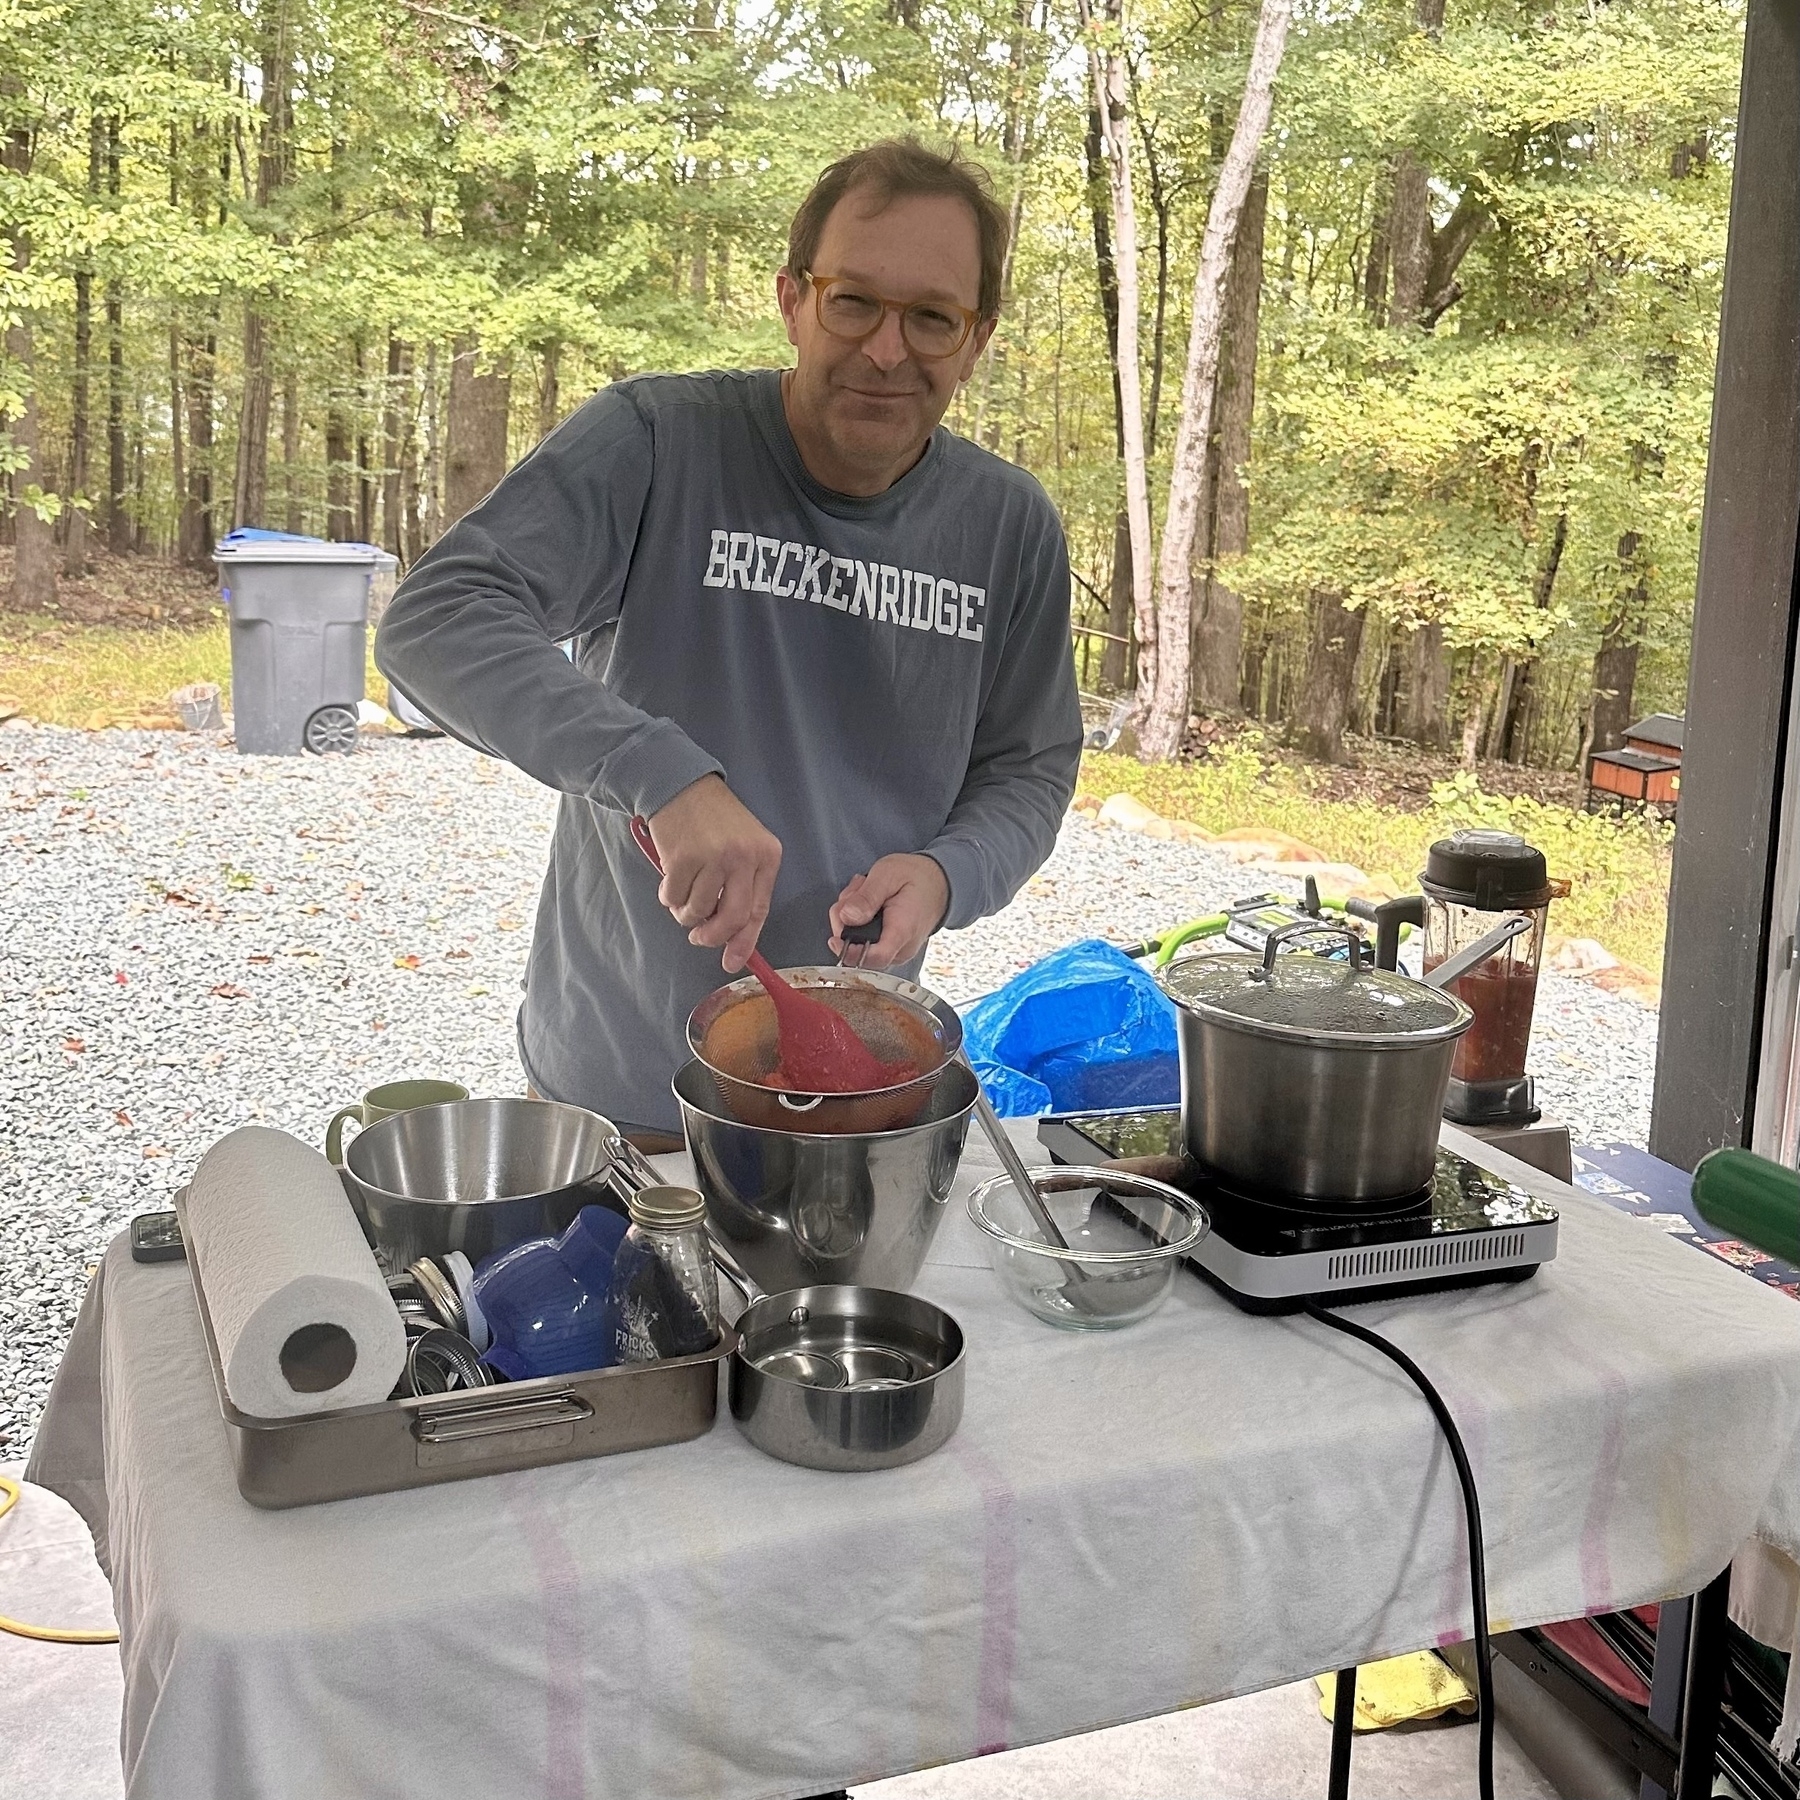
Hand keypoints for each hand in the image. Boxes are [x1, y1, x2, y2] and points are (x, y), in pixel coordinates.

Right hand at [645, 775, 781, 972]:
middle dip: (712, 936)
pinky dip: (668, 896)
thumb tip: (734, 946)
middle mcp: (744, 856)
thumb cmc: (712, 821)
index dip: (744, 941)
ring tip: (682, 890)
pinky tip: (670, 876)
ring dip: (685, 912)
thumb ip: (742, 890)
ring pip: (698, 911)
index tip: (732, 961)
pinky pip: (673, 898)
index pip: (758, 911)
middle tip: (698, 937)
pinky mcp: (683, 858)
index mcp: (766, 855)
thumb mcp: (743, 847)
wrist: (681, 784)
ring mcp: (714, 856)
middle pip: (731, 919)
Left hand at [829, 854, 949, 969]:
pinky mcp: (890, 949)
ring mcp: (896, 952)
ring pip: (858, 946)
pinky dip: (859, 923)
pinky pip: (865, 943)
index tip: (834, 938)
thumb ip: (866, 897)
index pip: (873, 957)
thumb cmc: (916, 877)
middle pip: (859, 951)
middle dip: (846, 922)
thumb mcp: (887, 875)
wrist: (939, 883)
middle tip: (855, 892)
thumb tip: (846, 917)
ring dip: (851, 919)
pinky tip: (868, 904)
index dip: (848, 951)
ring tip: (864, 893)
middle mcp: (901, 948)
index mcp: (902, 931)